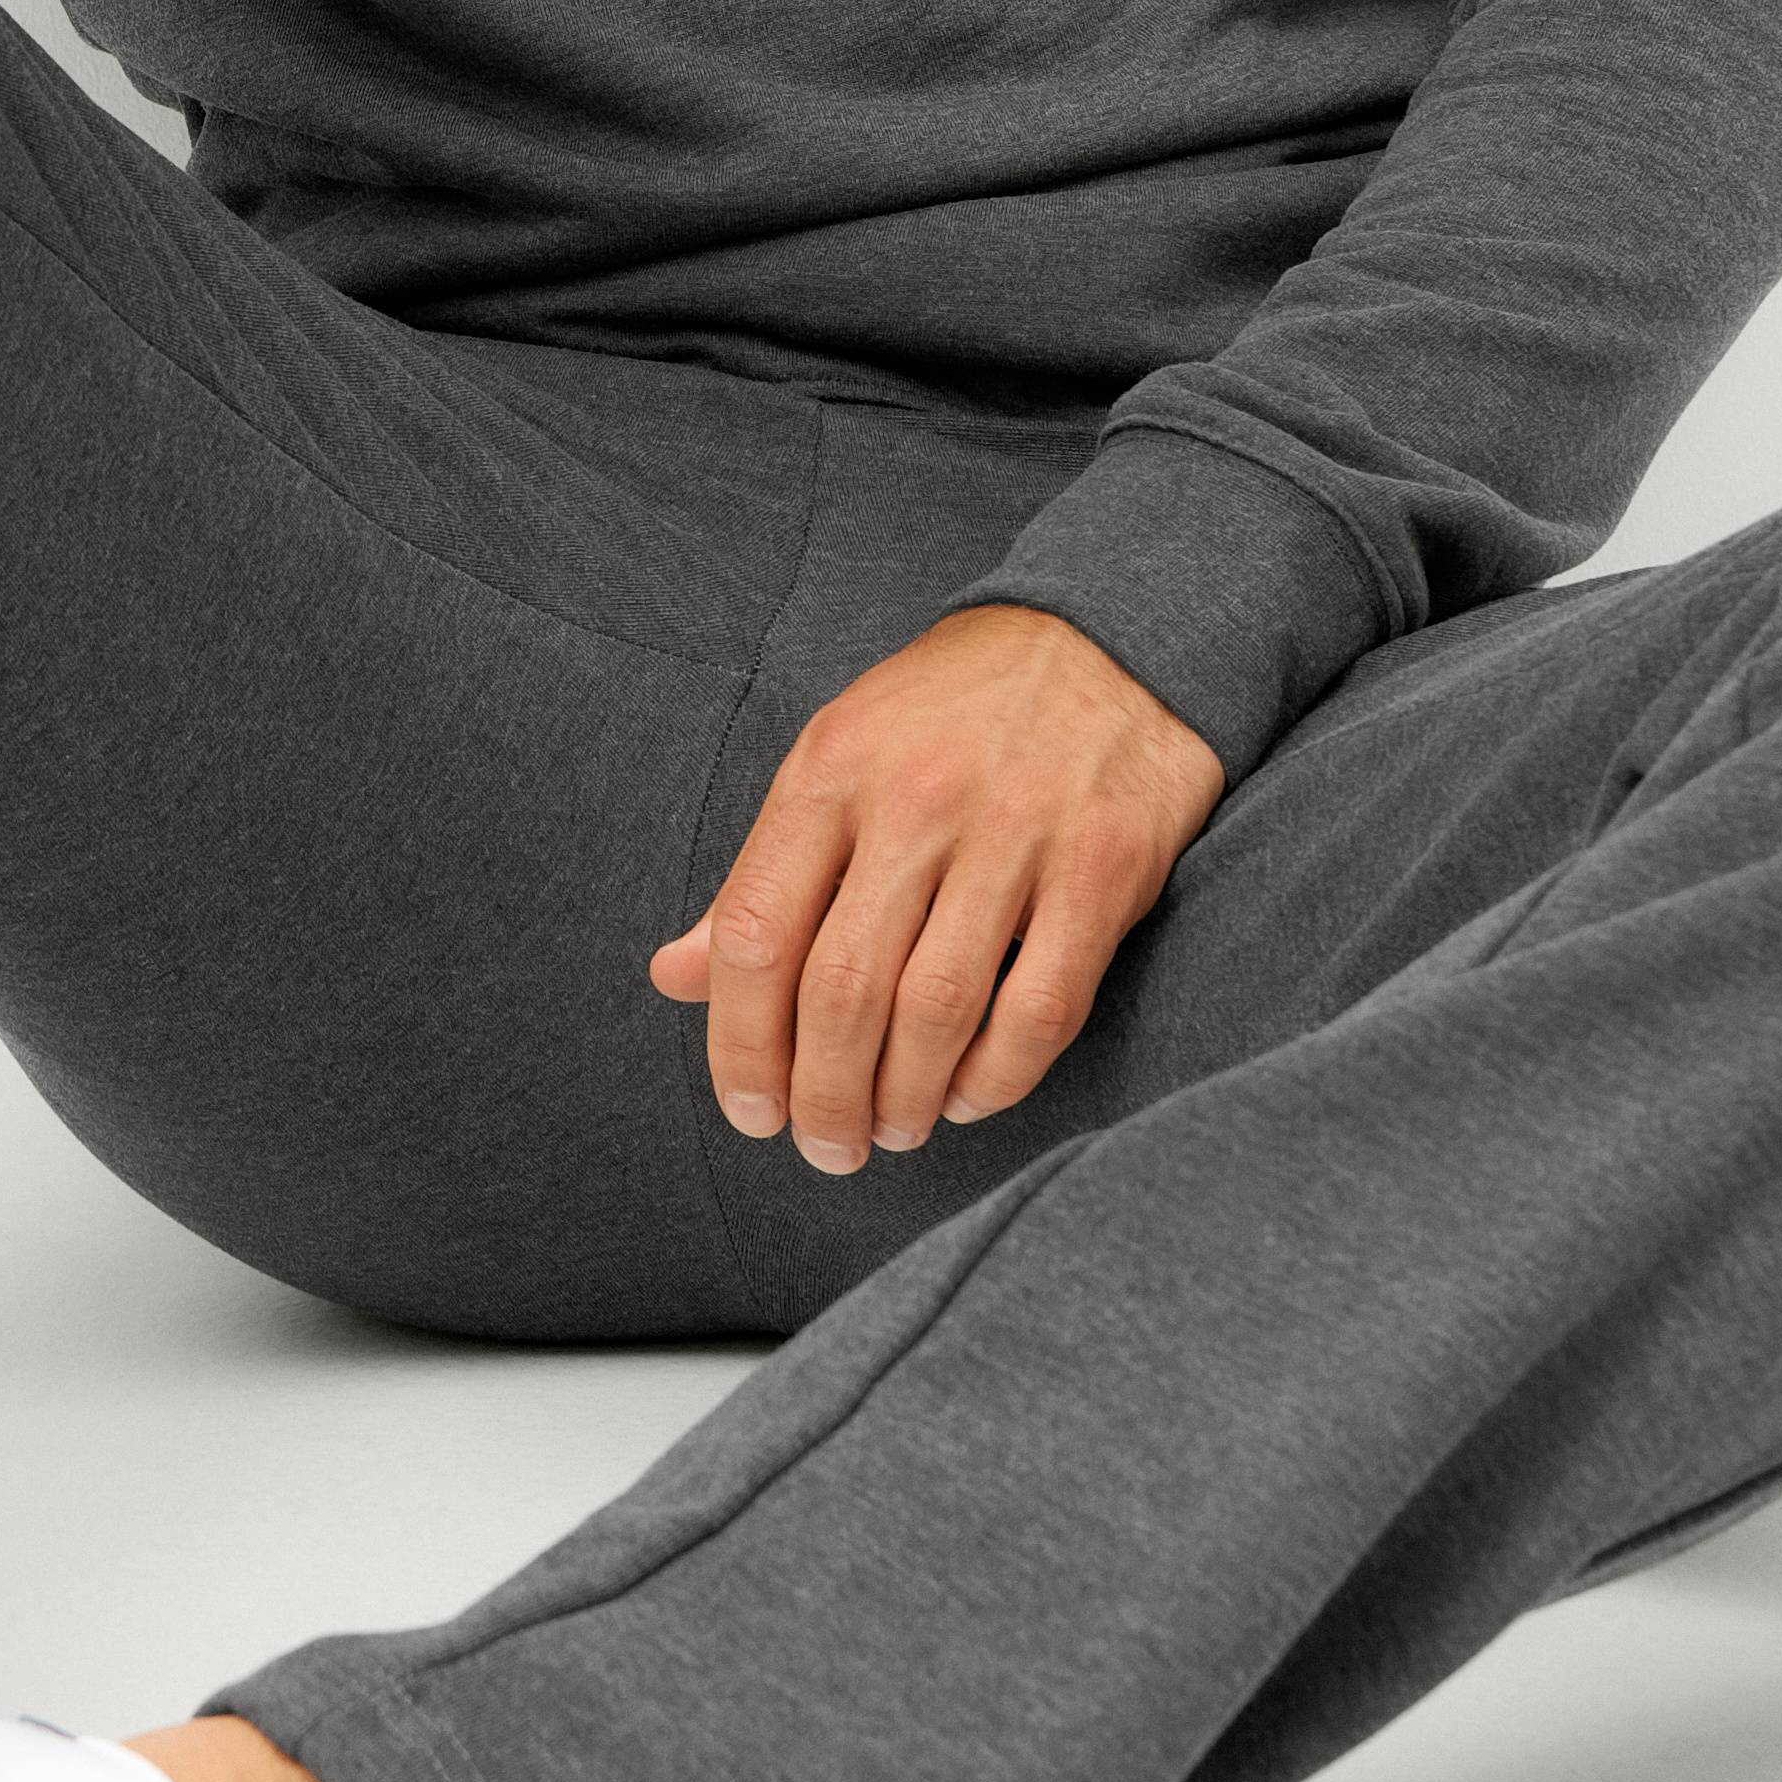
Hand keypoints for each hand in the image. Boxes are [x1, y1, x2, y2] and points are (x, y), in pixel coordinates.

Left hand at [649, 606, 1222, 1175]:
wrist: (1109, 635)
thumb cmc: (950, 715)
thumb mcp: (835, 760)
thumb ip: (760, 875)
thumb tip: (672, 977)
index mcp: (830, 770)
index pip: (755, 933)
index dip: (739, 1044)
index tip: (750, 1109)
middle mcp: (915, 799)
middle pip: (841, 990)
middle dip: (822, 1097)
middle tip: (825, 1147)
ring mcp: (1016, 831)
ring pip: (936, 1010)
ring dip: (903, 1100)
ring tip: (891, 1130)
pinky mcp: (1104, 866)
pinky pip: (1039, 1007)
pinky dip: (996, 1077)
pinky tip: (967, 1096)